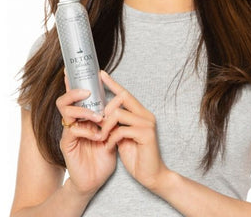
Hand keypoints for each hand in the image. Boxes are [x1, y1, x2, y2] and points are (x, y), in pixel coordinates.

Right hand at [56, 74, 115, 197]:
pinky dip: (87, 130)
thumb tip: (120, 96)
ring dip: (84, 110)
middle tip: (87, 92)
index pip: (75, 96)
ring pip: (66, 111)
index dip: (72, 82)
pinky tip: (98, 136)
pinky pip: (72, 130)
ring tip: (99, 117)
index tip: (72, 69)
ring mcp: (68, 132)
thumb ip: (113, 115)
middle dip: (74, 92)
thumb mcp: (111, 132)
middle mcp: (73, 122)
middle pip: (63, 100)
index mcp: (82, 117)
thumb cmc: (103, 155)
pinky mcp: (67, 144)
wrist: (95, 180)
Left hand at [98, 71, 169, 191]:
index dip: (113, 83)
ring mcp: (147, 124)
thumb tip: (104, 115)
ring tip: (101, 138)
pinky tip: (109, 147)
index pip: (125, 94)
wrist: (152, 176)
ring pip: (118, 113)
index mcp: (141, 113)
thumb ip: (117, 124)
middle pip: (122, 98)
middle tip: (97, 122)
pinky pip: (121, 130)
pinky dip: (111, 139)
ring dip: (105, 126)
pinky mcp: (146, 134)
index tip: (100, 74)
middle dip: (106, 108)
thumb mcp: (123, 137)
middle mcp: (146, 115)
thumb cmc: (137, 157)